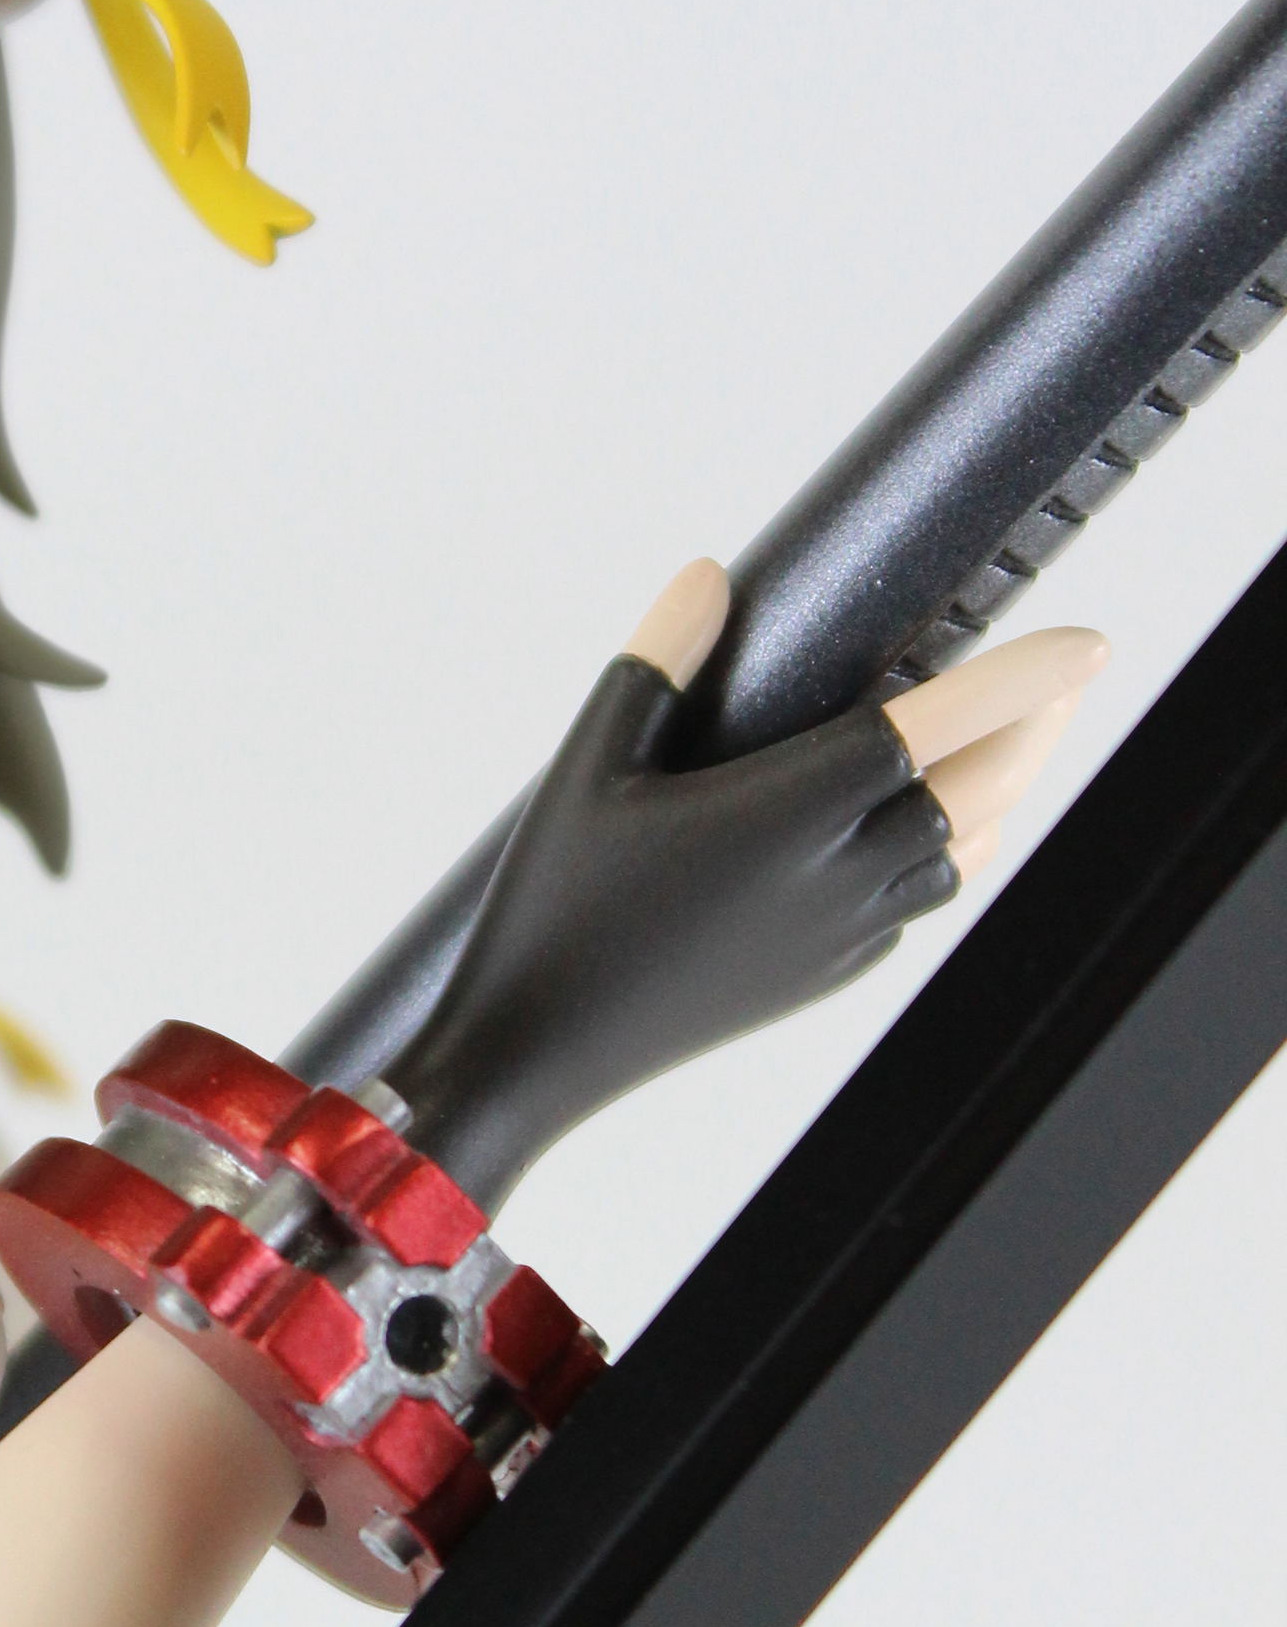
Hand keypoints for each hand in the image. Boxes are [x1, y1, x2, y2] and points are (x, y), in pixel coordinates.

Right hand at [384, 558, 1105, 1210]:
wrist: (539, 1049)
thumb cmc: (555, 901)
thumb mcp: (587, 766)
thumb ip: (656, 663)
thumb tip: (709, 577)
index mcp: (783, 813)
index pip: (934, 728)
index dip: (1021, 681)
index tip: (1087, 644)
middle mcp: (829, 876)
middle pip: (977, 791)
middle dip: (1034, 730)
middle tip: (1066, 680)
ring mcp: (834, 935)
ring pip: (958, 857)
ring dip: (996, 795)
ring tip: (1009, 746)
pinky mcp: (824, 975)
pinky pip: (915, 906)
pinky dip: (946, 856)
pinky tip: (929, 831)